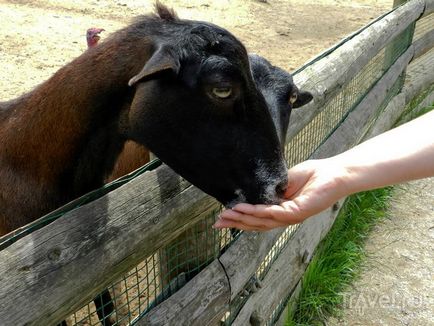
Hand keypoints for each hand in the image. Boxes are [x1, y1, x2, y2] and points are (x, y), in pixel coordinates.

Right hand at [213, 158, 349, 230]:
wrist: (334, 173)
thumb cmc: (312, 175)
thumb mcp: (284, 181)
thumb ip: (270, 189)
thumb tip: (251, 189)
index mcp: (282, 211)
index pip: (258, 219)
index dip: (240, 219)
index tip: (222, 218)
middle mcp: (285, 217)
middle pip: (256, 224)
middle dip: (236, 223)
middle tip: (217, 222)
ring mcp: (291, 217)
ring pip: (261, 221)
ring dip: (241, 219)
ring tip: (225, 215)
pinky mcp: (297, 212)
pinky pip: (271, 213)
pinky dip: (255, 211)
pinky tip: (242, 208)